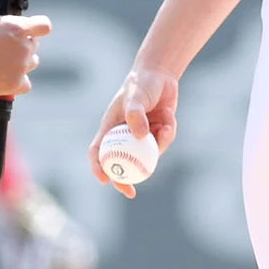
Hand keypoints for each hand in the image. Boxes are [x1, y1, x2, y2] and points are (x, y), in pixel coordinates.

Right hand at [0, 4, 51, 96]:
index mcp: (19, 27)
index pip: (44, 25)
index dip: (38, 27)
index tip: (31, 29)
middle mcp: (24, 47)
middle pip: (34, 45)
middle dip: (22, 44)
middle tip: (5, 47)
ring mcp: (21, 66)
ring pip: (31, 63)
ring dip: (21, 62)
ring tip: (3, 63)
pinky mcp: (15, 84)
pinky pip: (25, 84)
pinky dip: (18, 82)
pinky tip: (6, 79)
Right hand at [88, 65, 178, 198]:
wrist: (161, 75)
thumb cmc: (142, 83)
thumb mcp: (136, 97)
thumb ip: (136, 115)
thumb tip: (139, 137)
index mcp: (110, 128)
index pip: (98, 151)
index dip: (98, 167)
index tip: (104, 180)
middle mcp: (123, 135)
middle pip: (119, 164)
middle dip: (123, 181)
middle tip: (130, 192)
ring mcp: (140, 137)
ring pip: (145, 157)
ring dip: (158, 148)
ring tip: (166, 126)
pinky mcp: (155, 135)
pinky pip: (161, 145)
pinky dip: (168, 135)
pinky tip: (170, 118)